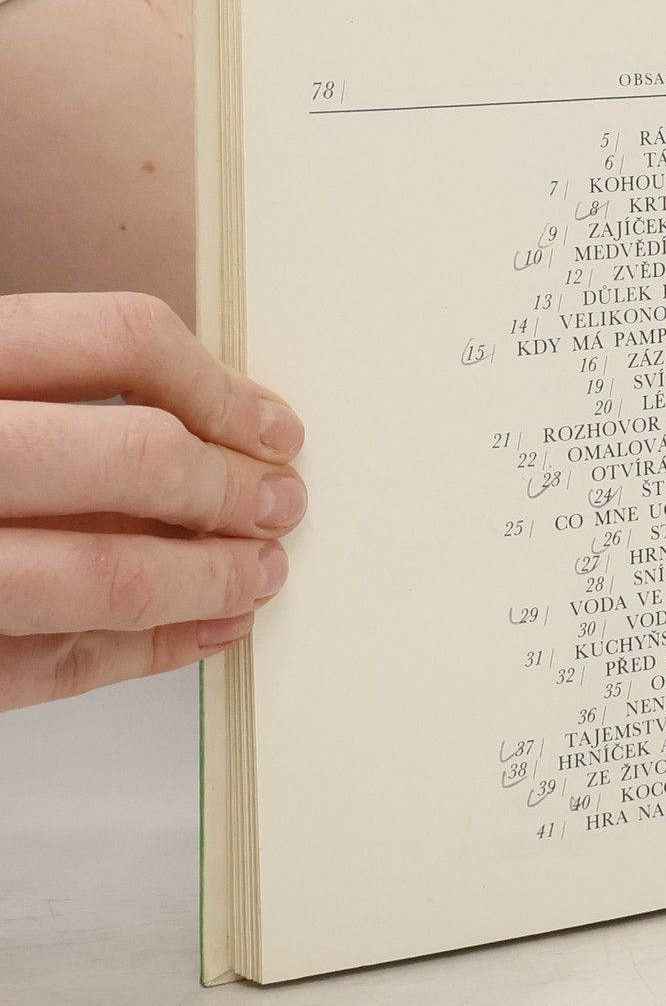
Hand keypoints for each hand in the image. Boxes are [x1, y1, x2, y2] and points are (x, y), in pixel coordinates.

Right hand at [0, 292, 305, 708]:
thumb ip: (46, 395)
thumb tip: (213, 424)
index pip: (119, 340)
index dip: (220, 386)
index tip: (273, 425)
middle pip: (135, 457)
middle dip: (232, 488)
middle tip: (280, 504)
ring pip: (108, 574)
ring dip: (211, 578)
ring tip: (259, 573)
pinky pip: (59, 665)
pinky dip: (154, 652)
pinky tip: (207, 631)